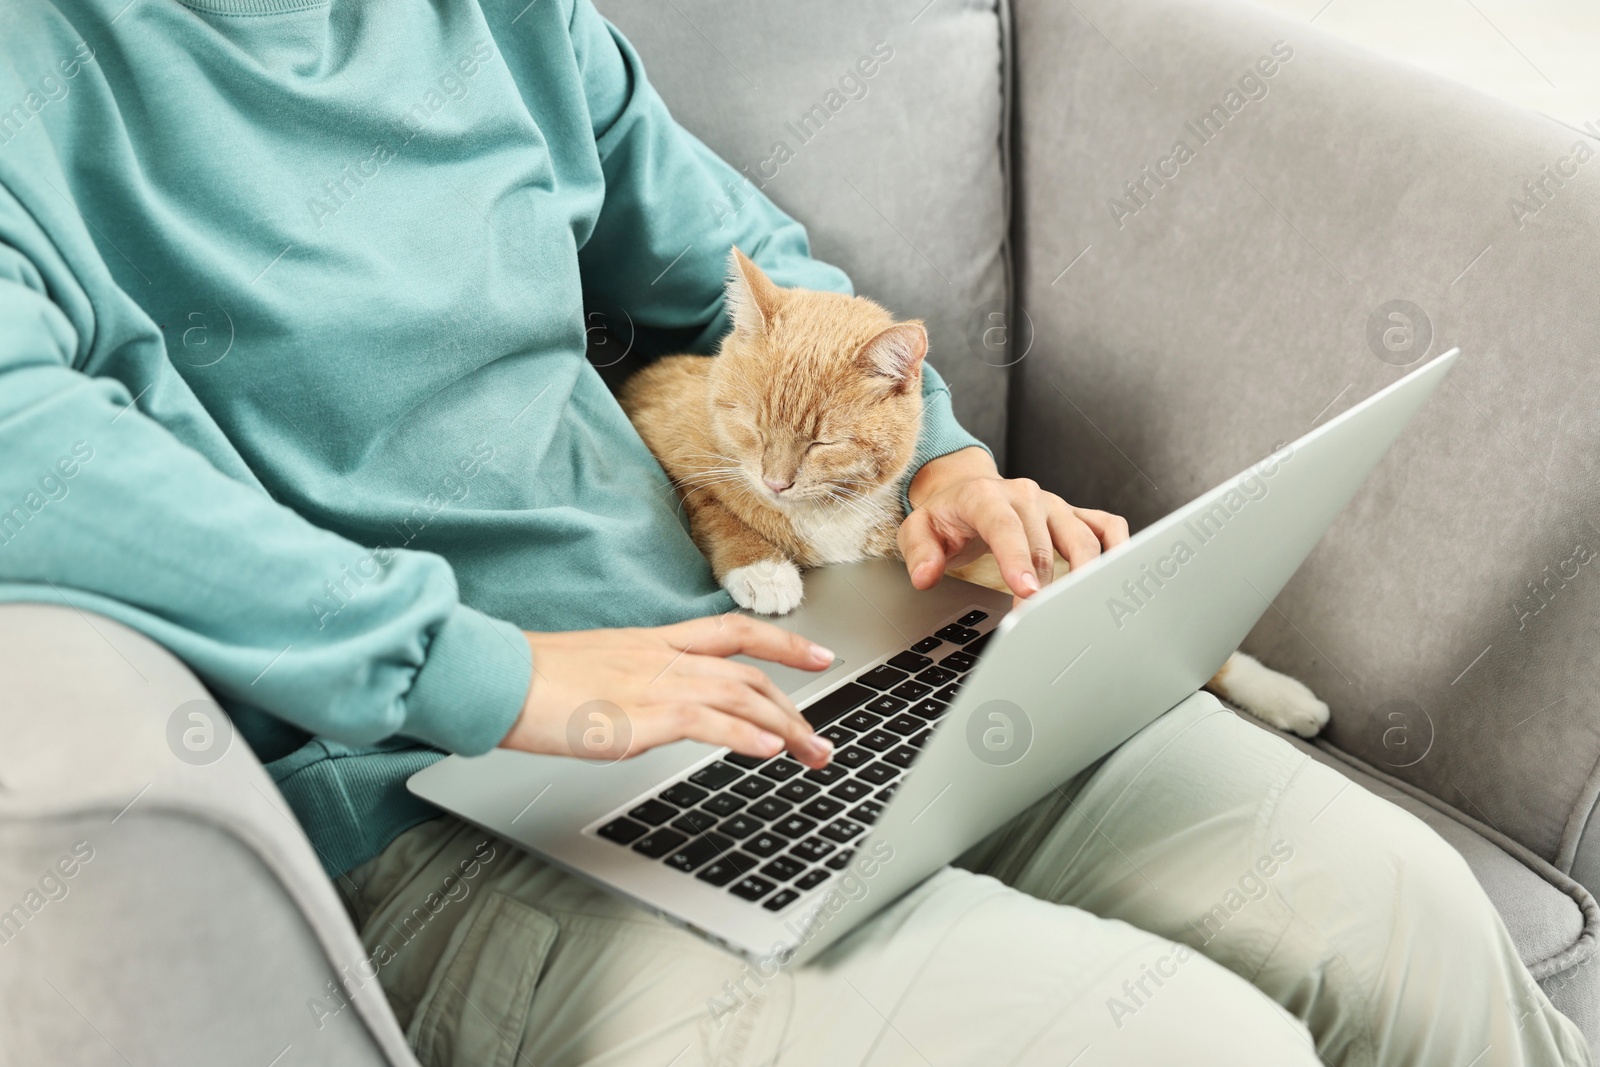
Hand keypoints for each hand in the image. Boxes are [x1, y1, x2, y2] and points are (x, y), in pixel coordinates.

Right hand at [500, 615, 836, 767]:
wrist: (496, 677)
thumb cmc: (532, 680)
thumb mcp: (597, 671)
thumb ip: (634, 682)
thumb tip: (652, 706)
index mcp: (653, 641)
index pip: (734, 631)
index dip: (784, 642)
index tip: (820, 655)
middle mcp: (662, 656)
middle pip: (750, 671)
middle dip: (796, 706)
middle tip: (821, 742)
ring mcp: (653, 683)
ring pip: (740, 695)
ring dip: (786, 727)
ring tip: (812, 754)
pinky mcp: (639, 715)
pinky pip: (707, 721)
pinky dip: (744, 735)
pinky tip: (768, 752)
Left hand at [900, 447, 1129, 602]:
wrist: (965, 490)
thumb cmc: (946, 516)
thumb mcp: (918, 530)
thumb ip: (919, 552)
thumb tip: (926, 575)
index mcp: (986, 496)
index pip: (1005, 525)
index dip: (1017, 559)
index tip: (1026, 592)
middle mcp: (1026, 495)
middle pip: (1043, 545)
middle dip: (1042, 587)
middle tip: (1035, 623)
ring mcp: (1054, 505)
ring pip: (1082, 538)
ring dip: (1083, 577)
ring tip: (1077, 610)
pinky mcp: (1073, 514)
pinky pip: (1107, 525)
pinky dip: (1118, 547)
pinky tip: (1116, 574)